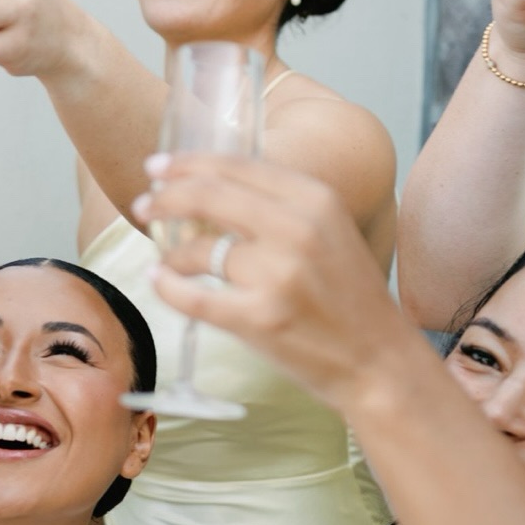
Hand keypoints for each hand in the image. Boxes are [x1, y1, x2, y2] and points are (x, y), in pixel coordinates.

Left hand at [134, 153, 401, 412]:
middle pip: (209, 196)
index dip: (188, 163)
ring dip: (171, 253)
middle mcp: (298, 229)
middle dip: (166, 197)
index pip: (237, 166)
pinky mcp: (260, 318)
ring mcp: (278, 275)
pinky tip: (158, 281)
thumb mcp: (331, 233)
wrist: (379, 361)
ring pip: (199, 249)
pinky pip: (193, 297)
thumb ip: (283, 207)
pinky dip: (168, 288)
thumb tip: (214, 190)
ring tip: (166, 259)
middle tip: (145, 204)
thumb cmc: (350, 300)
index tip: (158, 168)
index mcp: (317, 199)